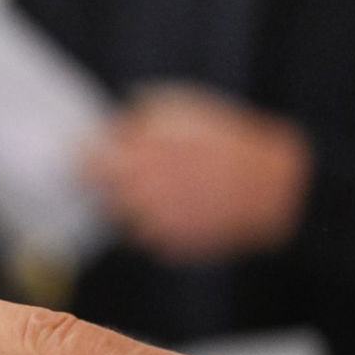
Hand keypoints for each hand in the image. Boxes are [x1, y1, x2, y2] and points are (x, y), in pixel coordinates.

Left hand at [88, 86, 311, 261]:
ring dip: (130, 202)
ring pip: (121, 216)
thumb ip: (140, 114)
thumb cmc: (226, 141)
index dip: (82, 153)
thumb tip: (113, 122)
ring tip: (163, 185)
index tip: (84, 149)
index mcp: (134, 158)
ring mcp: (150, 224)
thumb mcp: (182, 107)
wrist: (272, 187)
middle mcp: (135, 194)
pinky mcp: (166, 246)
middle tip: (126, 167)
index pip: (82, 161)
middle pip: (98, 191)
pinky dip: (156, 222)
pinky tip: (180, 204)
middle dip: (106, 179)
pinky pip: (148, 234)